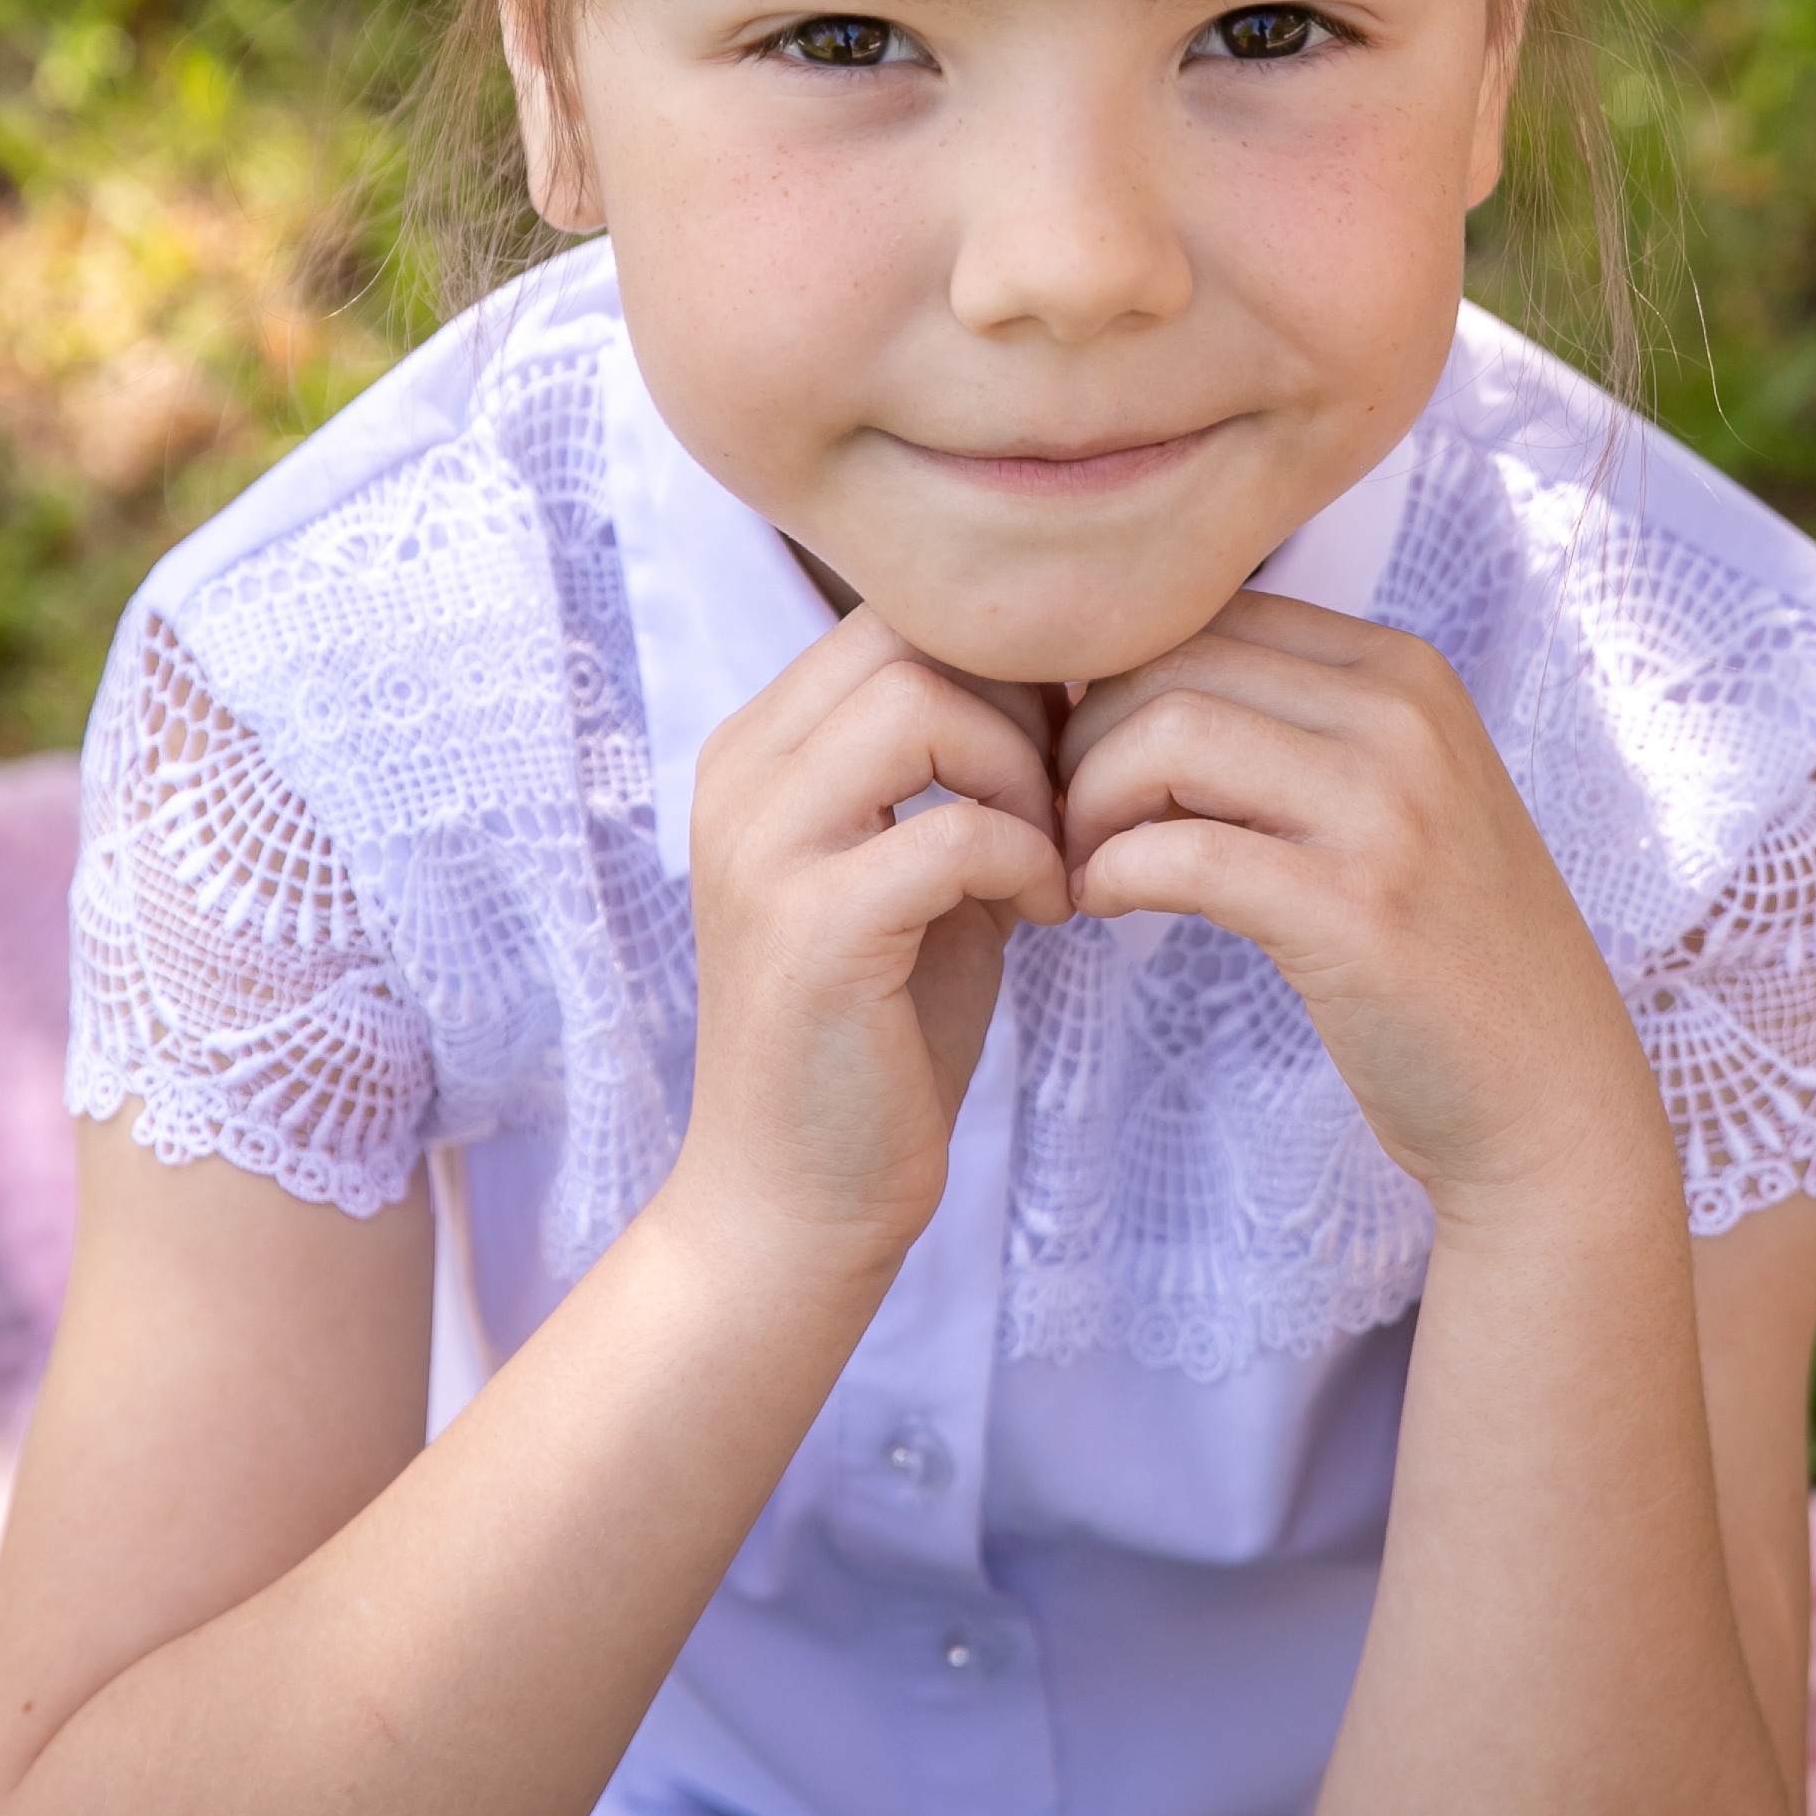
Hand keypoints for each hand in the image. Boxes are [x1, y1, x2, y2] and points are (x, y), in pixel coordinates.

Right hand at [673, 607, 1070, 1274]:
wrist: (796, 1200)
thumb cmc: (879, 1029)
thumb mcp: (921, 866)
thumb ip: (964, 768)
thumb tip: (1075, 672)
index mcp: (758, 749)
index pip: (890, 615)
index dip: (1001, 661)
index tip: (1064, 746)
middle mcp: (740, 777)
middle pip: (904, 636)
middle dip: (1019, 702)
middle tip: (1067, 797)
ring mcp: (762, 848)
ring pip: (919, 705)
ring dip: (1022, 772)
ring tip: (1052, 852)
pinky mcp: (813, 928)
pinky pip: (952, 831)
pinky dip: (1027, 859)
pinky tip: (1047, 913)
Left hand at [1059, 593, 1668, 1232]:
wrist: (1548, 1094)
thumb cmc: (1436, 945)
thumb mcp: (1382, 794)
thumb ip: (1281, 725)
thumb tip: (1106, 678)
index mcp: (1402, 668)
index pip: (1206, 608)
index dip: (1109, 674)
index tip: (1078, 752)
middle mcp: (1402, 715)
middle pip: (1170, 661)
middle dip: (1080, 735)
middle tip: (1062, 815)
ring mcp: (1389, 809)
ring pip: (1164, 735)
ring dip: (1086, 802)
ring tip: (1084, 861)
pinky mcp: (1359, 911)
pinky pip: (1182, 853)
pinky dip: (1111, 873)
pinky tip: (1102, 904)